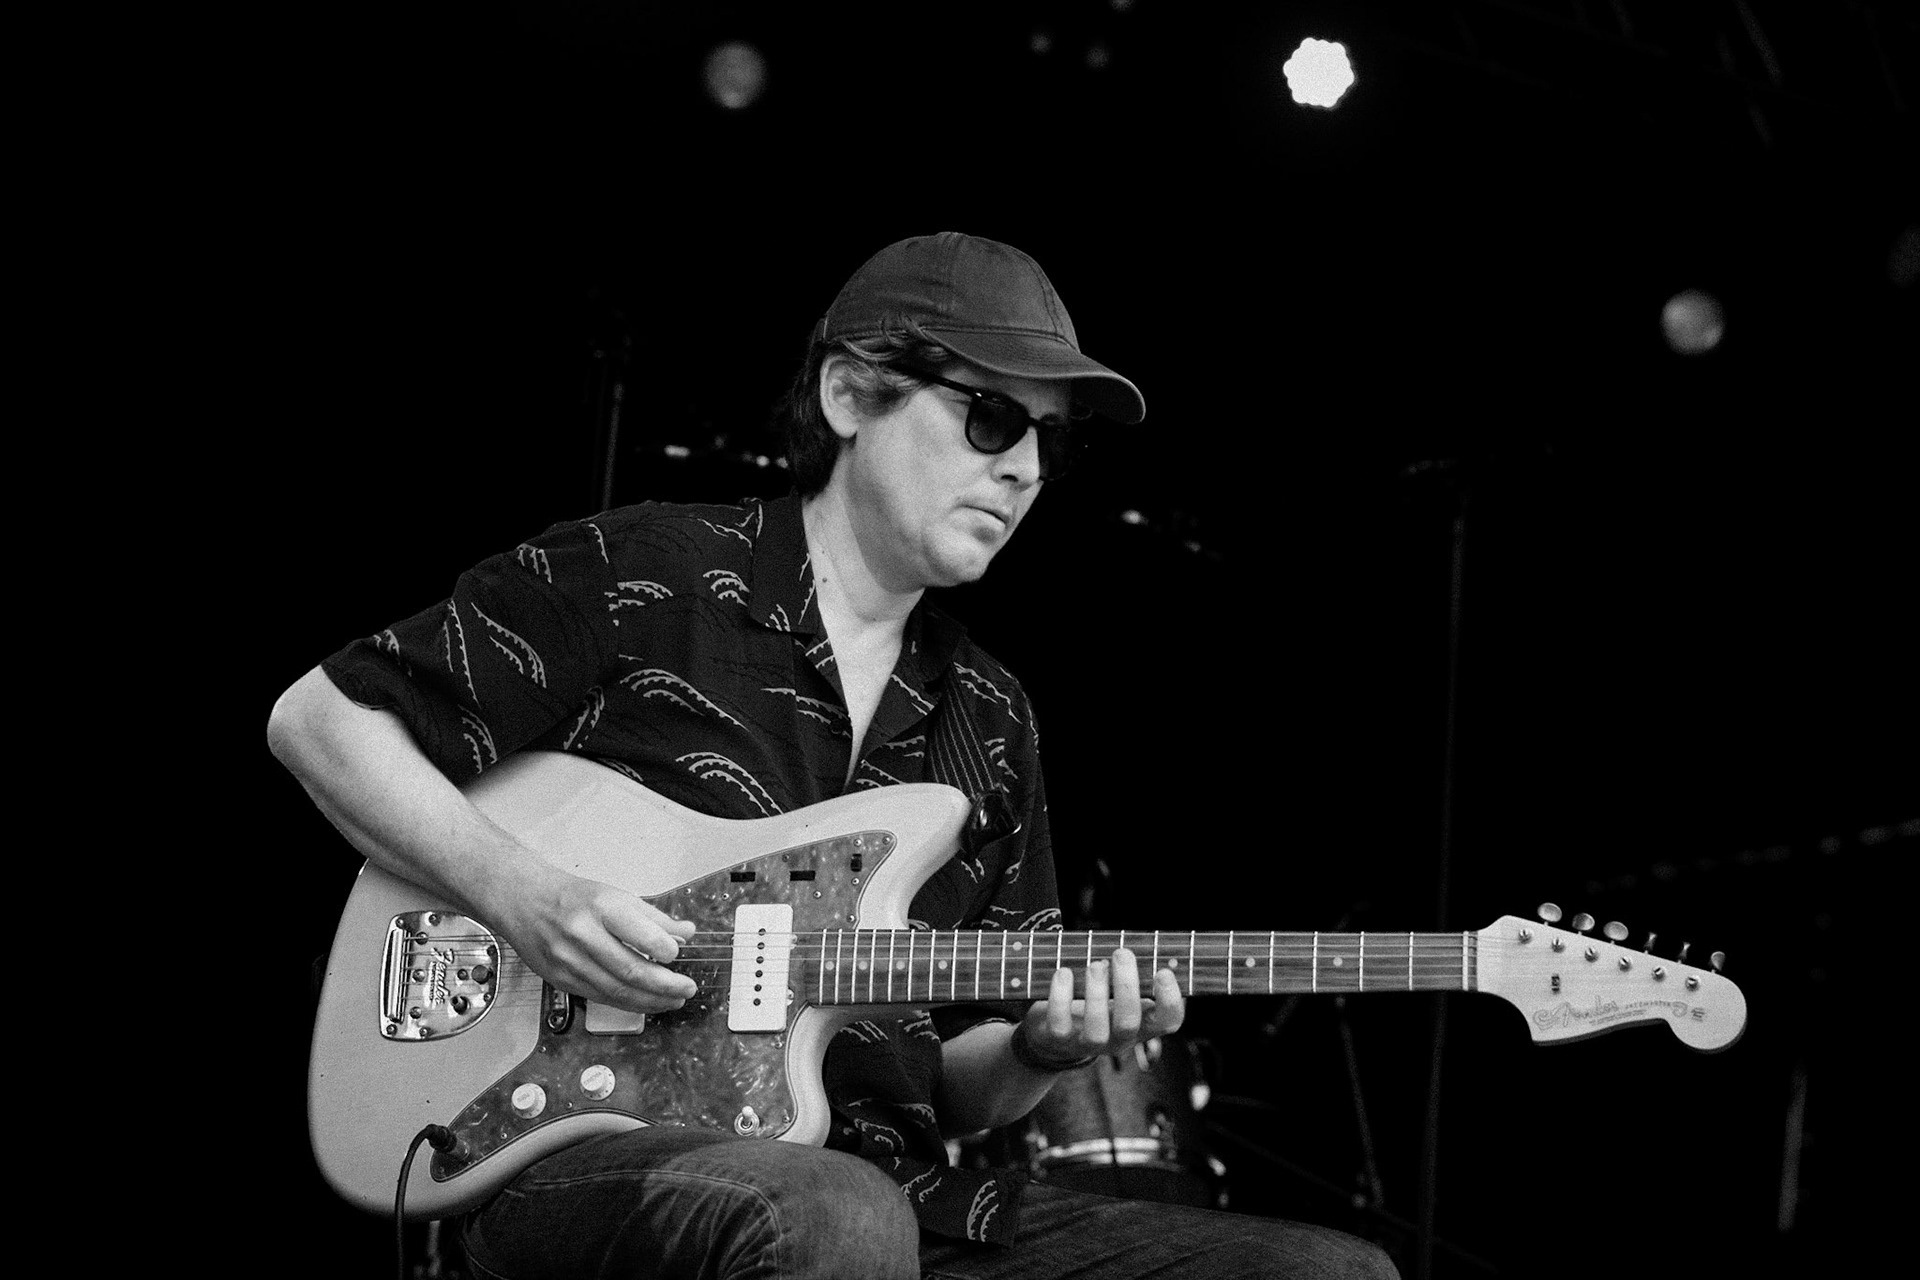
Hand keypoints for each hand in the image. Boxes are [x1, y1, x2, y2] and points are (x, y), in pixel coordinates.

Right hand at [494, 864, 698, 1013]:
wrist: (523, 901)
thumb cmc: (571, 897)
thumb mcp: (616, 895)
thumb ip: (653, 917)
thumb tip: (685, 933)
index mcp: (601, 907)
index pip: (642, 935)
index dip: (667, 950)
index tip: (678, 954)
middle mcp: (583, 935)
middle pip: (631, 970)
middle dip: (666, 985)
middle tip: (687, 988)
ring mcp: (569, 961)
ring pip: (617, 991)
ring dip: (651, 1001)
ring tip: (673, 999)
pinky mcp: (561, 980)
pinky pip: (601, 998)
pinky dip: (628, 1003)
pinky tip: (646, 1002)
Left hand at [1019, 947, 1185, 1065]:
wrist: (1057, 1034)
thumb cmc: (1098, 1000)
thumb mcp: (1121, 990)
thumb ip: (1134, 972)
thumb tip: (1139, 945)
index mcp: (1142, 1024)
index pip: (1168, 1021)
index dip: (1170, 1000)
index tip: (1163, 971)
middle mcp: (1119, 1039)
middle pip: (1129, 1023)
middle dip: (1126, 987)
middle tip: (1122, 953)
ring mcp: (1088, 1043)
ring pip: (1096, 1030)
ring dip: (1096, 994)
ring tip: (1095, 965)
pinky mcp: (1059, 1039)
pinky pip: (1060, 1024)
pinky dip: (1061, 997)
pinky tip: (1064, 973)